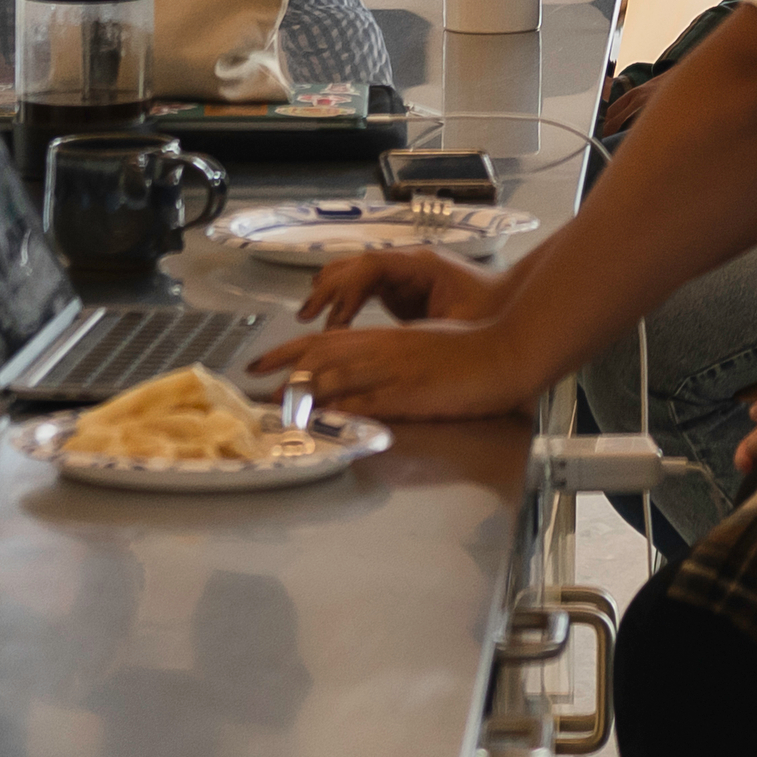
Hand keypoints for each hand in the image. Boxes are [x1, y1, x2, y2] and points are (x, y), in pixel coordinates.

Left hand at [248, 319, 534, 421]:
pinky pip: (365, 402)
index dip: (289, 350)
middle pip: (321, 356)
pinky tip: (319, 418)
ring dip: (301, 391)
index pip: (326, 340)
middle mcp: (382, 351)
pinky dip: (338, 410)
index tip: (261, 361)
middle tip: (253, 382)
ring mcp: (393, 372)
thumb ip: (391, 353)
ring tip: (275, 405)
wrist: (503, 352)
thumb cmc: (470, 347)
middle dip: (283, 369)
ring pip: (336, 377)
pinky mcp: (408, 395)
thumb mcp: (423, 343)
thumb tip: (365, 363)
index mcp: (385, 338)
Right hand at [298, 240, 513, 329]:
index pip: (371, 266)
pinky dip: (344, 301)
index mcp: (422, 265)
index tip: (333, 322)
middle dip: (328, 288)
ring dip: (331, 290)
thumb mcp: (457, 324)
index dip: (346, 291)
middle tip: (306, 315)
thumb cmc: (491, 314)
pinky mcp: (402, 289)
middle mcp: (408, 263)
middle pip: (356, 264)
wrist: (513, 308)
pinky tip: (331, 320)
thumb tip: (379, 347)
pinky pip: (364, 288)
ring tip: (308, 315)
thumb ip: (419, 332)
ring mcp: (404, 274)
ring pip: (356, 272)